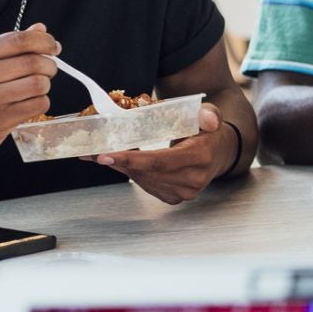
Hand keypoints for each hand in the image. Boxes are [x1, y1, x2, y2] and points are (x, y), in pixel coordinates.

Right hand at [0, 25, 61, 174]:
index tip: (53, 47)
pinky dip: (41, 102)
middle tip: (46, 71)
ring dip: (44, 86)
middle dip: (49, 65)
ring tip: (34, 89)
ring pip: (39, 84)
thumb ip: (8, 46)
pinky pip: (38, 104)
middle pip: (34, 62)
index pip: (19, 40)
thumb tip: (41, 29)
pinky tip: (28, 104)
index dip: (44, 41)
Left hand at [94, 104, 233, 204]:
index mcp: (201, 157)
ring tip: (105, 155)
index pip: (161, 162)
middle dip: (119, 162)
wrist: (219, 154)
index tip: (106, 156)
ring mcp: (185, 192)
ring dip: (123, 168)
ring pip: (144, 180)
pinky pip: (147, 186)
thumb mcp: (209, 116)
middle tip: (93, 152)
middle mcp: (194, 179)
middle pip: (147, 173)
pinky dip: (133, 174)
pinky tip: (124, 164)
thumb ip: (208, 113)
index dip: (131, 160)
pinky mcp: (176, 198)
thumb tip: (208, 118)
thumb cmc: (208, 133)